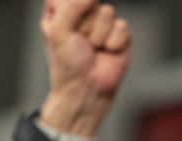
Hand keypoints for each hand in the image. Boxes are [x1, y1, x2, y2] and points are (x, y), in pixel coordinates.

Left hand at [39, 0, 130, 137]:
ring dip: (98, 36)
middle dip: (84, 23)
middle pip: (89, 1)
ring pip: (106, 12)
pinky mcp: (119, 32)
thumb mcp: (59, 32)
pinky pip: (121, 26)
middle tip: (79, 41)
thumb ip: (72, 7)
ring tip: (92, 49)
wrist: (87, 90)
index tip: (69, 27)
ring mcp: (102, 21)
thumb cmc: (68, 65)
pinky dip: (113, 43)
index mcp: (60, 10)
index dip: (70, 7)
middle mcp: (82, 12)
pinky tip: (106, 53)